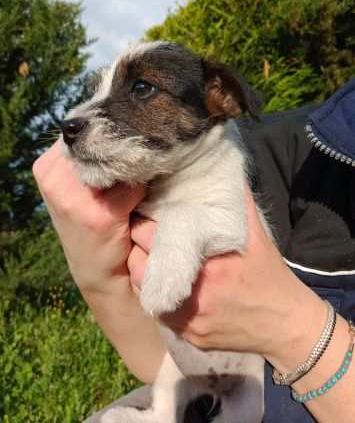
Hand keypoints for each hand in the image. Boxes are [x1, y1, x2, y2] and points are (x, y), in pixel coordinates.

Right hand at [33, 140, 144, 293]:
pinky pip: (133, 186)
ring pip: (118, 163)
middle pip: (101, 146)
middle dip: (120, 149)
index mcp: (47, 166)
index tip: (122, 139)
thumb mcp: (75, 186)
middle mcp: (55, 178)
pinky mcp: (100, 215)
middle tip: (133, 165)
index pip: (83, 133)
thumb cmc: (91, 221)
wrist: (98, 270)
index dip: (106, 135)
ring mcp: (75, 198)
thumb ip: (85, 158)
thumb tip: (116, 125)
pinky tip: (138, 202)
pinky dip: (141, 190)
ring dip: (133, 169)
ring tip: (134, 186)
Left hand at [128, 189, 324, 363]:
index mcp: (207, 264)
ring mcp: (187, 320)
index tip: (146, 212)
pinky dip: (154, 290)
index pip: (152, 236)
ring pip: (142, 287)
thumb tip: (222, 170)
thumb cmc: (269, 274)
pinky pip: (156, 308)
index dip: (145, 221)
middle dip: (139, 244)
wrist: (285, 324)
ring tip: (151, 253)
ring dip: (142, 267)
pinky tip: (163, 277)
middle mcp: (193, 295)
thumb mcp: (256, 235)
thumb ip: (236, 203)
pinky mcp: (186, 335)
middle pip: (140, 262)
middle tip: (144, 231)